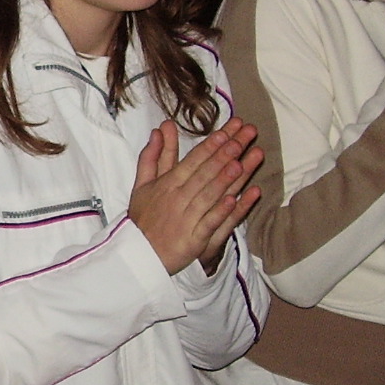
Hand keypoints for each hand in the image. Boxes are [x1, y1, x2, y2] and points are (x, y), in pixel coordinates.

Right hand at [128, 118, 263, 275]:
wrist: (139, 253)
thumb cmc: (143, 218)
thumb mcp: (142, 184)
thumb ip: (152, 156)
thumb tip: (159, 130)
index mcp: (167, 183)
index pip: (193, 160)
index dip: (212, 145)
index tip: (228, 131)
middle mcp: (178, 198)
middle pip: (206, 172)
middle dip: (227, 153)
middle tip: (245, 137)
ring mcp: (187, 218)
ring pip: (209, 195)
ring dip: (225, 179)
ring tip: (242, 162)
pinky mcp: (194, 239)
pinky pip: (209, 223)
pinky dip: (220, 211)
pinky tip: (234, 200)